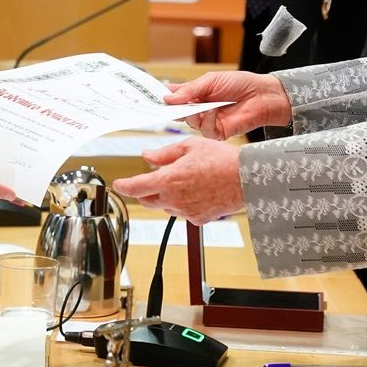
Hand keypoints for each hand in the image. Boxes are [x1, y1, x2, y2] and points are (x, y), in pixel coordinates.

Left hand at [112, 138, 244, 224]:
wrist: (247, 178)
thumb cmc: (222, 160)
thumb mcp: (189, 147)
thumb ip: (164, 154)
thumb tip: (148, 156)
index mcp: (168, 180)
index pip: (136, 187)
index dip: (124, 186)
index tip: (119, 184)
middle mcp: (174, 199)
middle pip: (148, 200)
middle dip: (147, 190)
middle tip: (156, 178)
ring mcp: (186, 212)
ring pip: (166, 206)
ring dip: (168, 196)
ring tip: (188, 180)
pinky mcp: (198, 219)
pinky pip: (184, 212)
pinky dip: (185, 203)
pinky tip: (199, 191)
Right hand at [164, 71, 290, 139]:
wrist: (261, 95)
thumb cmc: (239, 84)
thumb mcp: (211, 80)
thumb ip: (189, 90)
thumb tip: (168, 97)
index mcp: (196, 94)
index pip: (175, 97)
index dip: (164, 98)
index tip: (152, 98)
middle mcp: (199, 109)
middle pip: (179, 113)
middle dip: (174, 109)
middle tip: (168, 107)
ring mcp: (208, 121)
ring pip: (190, 123)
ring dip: (193, 115)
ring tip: (201, 106)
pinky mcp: (218, 132)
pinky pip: (205, 131)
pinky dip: (207, 120)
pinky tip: (213, 112)